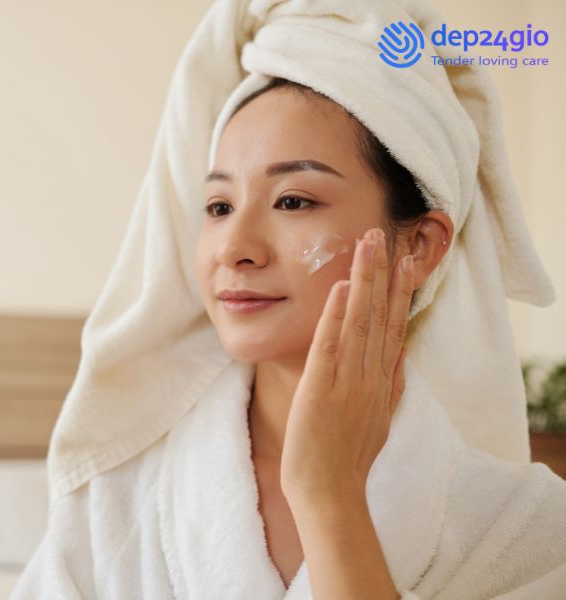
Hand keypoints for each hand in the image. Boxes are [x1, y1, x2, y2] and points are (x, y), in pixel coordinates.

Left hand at [280, 226, 412, 504]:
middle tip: (382, 233)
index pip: (393, 325)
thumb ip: (390, 384)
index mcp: (381, 379)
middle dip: (382, 271)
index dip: (398, 290)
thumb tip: (399, 355)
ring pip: (361, 320)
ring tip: (366, 243)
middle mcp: (370, 374)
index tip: (403, 260)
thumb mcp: (379, 419)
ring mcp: (349, 380)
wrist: (329, 492)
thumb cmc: (348, 457)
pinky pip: (332, 345)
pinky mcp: (322, 388)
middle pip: (381, 314)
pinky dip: (337, 314)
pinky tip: (341, 287)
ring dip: (364, 279)